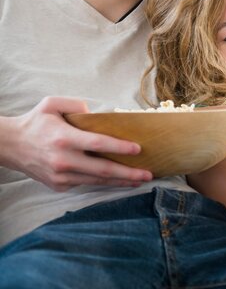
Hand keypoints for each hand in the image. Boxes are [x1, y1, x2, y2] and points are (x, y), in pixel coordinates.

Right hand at [3, 96, 152, 190]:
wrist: (10, 145)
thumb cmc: (36, 121)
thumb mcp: (52, 104)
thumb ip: (76, 104)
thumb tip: (98, 114)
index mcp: (64, 138)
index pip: (98, 144)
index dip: (120, 148)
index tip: (138, 149)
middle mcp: (63, 160)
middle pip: (102, 170)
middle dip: (128, 173)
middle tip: (148, 174)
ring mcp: (61, 176)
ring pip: (97, 181)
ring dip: (121, 181)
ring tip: (140, 179)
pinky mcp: (59, 185)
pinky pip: (86, 182)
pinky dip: (104, 182)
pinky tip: (119, 180)